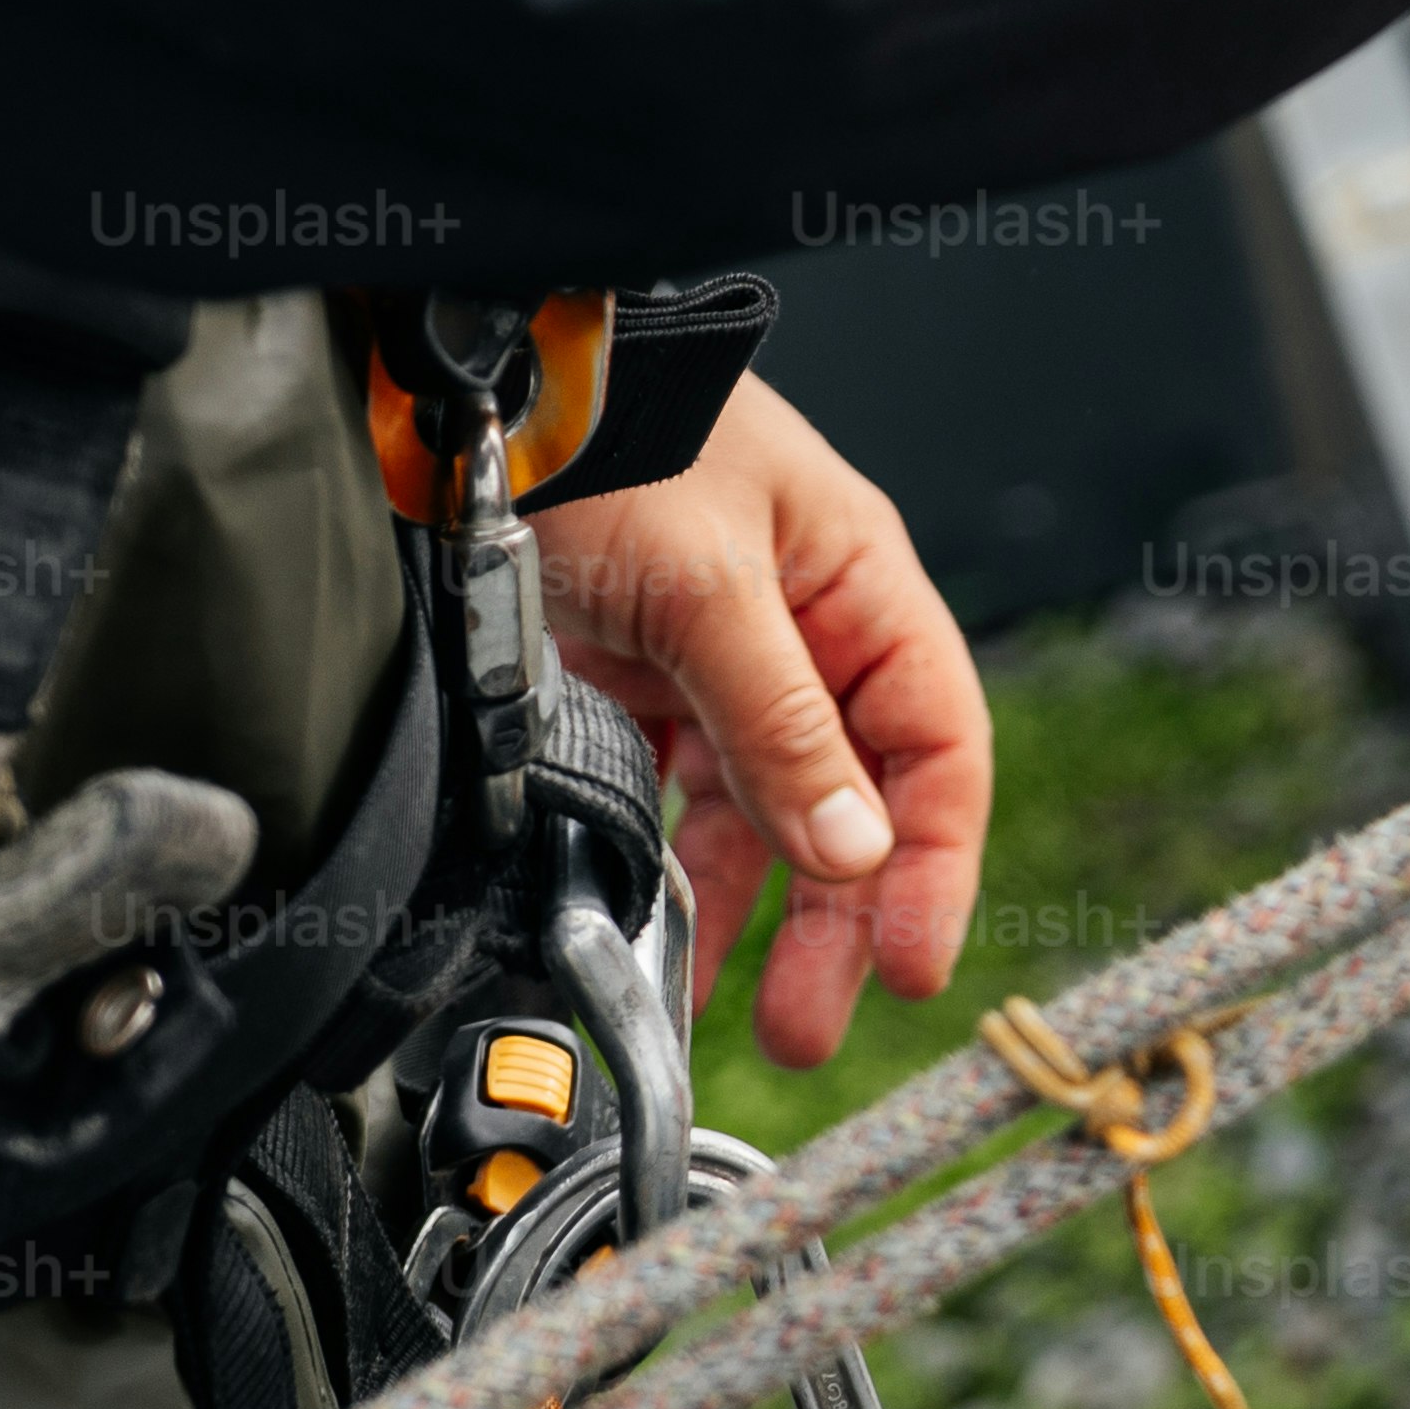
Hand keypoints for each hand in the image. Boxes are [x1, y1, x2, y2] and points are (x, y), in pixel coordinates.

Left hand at [525, 376, 990, 1070]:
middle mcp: (802, 629)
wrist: (473, 387)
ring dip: (761, 911)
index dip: (935, 856)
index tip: (910, 960)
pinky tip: (660, 930)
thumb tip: (856, 850)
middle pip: (855, 797)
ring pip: (764, 811)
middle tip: (817, 1021)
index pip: (937, 741)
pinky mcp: (633, 680)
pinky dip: (671, 868)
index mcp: (857, 585)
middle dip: (845, 915)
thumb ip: (781, 720)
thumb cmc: (607, 431)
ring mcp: (716, 658)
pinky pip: (674, 795)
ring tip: (743, 1013)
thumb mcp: (706, 583)